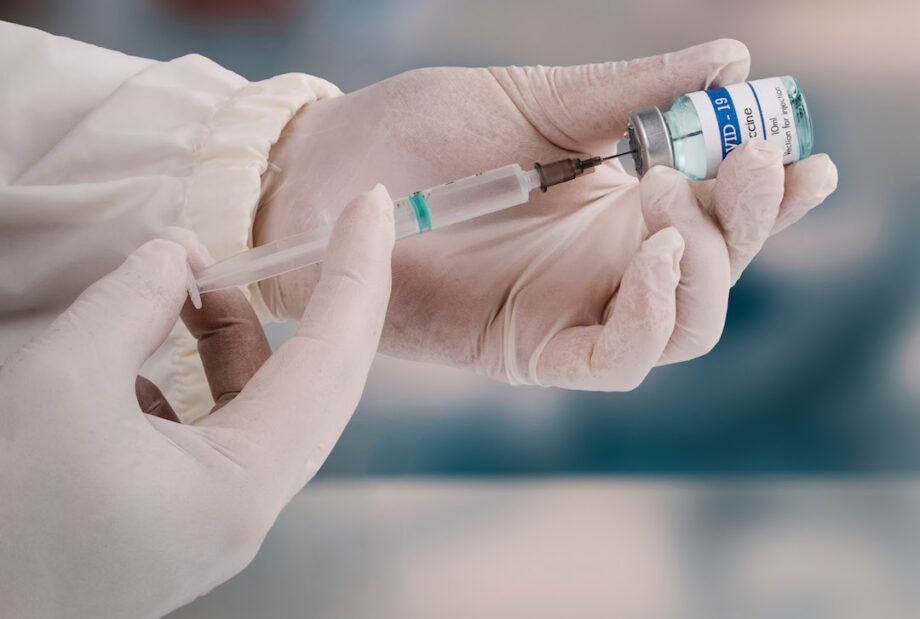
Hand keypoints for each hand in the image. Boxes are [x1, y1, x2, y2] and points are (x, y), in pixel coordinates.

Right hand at [0, 187, 393, 617]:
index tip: (374, 206)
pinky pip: (213, 424)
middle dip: (324, 297)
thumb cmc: (4, 518)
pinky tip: (145, 345)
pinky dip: (192, 372)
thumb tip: (175, 255)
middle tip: (337, 224)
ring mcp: (217, 513)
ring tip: (187, 280)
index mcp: (244, 487)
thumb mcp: (61, 385)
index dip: (357, 274)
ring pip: (258, 402)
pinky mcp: (181, 510)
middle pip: (315, 382)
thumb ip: (130, 304)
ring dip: (232, 332)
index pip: (331, 360)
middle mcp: (248, 505)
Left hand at [255, 39, 837, 389]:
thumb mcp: (530, 100)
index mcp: (616, 199)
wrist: (322, 179)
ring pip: (684, 326)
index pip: (719, 208)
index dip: (774, 194)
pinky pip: (612, 360)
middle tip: (743, 163)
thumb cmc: (413, 132)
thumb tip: (733, 58)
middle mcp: (606, 261)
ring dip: (705, 271)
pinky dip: (649, 318)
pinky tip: (651, 256)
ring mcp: (572, 308)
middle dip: (750, 224)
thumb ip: (626, 93)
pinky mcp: (529, 350)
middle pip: (718, 272)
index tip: (809, 156)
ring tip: (674, 209)